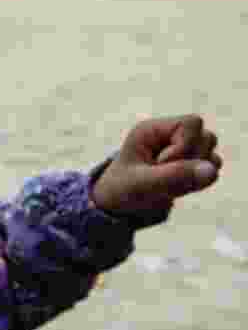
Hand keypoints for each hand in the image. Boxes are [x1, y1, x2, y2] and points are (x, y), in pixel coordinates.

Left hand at [91, 115, 221, 217]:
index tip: (161, 163)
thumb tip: (212, 170)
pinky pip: (211, 170)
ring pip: (212, 154)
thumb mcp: (141, 183)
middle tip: (163, 176)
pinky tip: (176, 188)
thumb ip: (174, 175)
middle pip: (207, 137)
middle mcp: (170, 136)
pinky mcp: (190, 165)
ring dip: (195, 173)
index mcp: (152, 130)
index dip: (185, 146)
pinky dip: (198, 182)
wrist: (117, 205)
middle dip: (191, 161)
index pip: (191, 124)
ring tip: (168, 184)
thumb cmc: (122, 189)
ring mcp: (183, 150)